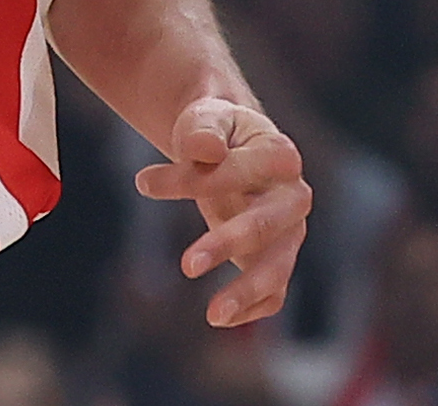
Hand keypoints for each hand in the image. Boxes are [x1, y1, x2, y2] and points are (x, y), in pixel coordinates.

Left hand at [134, 97, 311, 327]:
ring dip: (246, 291)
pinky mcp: (278, 258)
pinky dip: (253, 309)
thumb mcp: (204, 118)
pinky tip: (220, 319)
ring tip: (212, 315)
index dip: (191, 180)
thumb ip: (204, 130)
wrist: (229, 145)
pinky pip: (275, 292)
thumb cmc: (213, 131)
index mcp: (280, 154)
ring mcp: (290, 232)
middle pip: (265, 225)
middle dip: (226, 244)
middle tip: (186, 266)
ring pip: (277, 268)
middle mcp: (295, 196)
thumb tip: (207, 149)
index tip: (142, 182)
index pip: (236, 172)